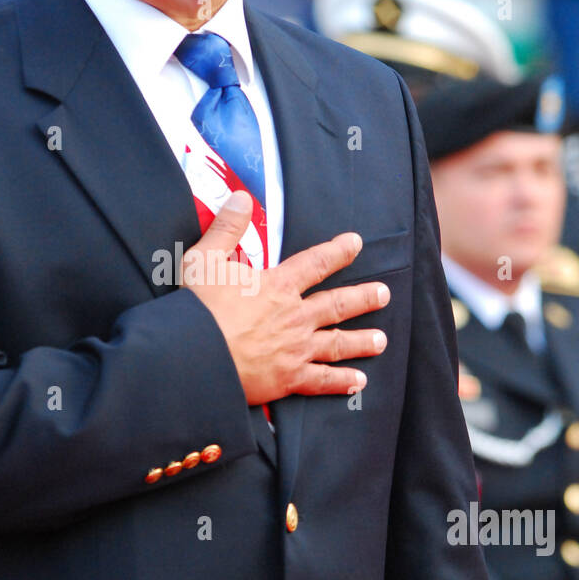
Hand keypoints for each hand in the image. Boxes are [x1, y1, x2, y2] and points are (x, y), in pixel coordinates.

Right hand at [181, 192, 389, 405]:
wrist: (195, 356)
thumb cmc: (197, 309)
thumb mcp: (205, 260)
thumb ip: (227, 228)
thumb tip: (242, 198)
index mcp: (277, 286)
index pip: (315, 263)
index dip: (338, 251)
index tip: (356, 244)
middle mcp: (294, 316)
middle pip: (337, 304)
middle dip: (363, 298)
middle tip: (383, 294)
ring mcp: (295, 349)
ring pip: (337, 342)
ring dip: (362, 340)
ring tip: (381, 340)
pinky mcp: (288, 378)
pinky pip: (322, 380)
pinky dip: (342, 381)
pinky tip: (359, 381)